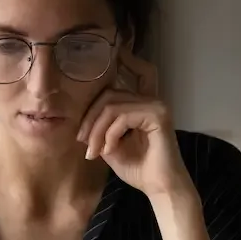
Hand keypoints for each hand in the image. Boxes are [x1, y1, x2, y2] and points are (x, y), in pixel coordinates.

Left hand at [76, 51, 193, 198]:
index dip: (128, 59)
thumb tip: (82, 116)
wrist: (158, 188)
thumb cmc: (137, 168)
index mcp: (142, 103)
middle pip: (110, 93)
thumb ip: (101, 126)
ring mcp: (156, 105)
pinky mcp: (158, 115)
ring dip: (97, 130)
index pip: (138, 72)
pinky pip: (122, 116)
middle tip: (84, 142)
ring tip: (94, 152)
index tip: (116, 51)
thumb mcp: (110, 144)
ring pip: (112, 105)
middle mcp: (151, 99)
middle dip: (90, 117)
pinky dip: (109, 134)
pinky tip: (109, 151)